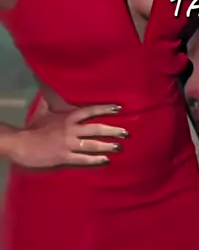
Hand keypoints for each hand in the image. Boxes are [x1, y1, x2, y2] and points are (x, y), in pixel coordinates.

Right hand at [10, 102, 127, 168]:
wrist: (21, 144)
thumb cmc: (33, 128)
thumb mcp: (45, 111)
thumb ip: (54, 102)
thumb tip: (53, 89)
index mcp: (68, 117)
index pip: (90, 111)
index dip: (105, 109)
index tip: (119, 108)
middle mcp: (71, 129)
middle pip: (97, 128)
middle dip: (113, 130)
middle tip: (126, 133)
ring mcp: (69, 144)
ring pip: (93, 144)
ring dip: (108, 146)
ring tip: (119, 147)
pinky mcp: (64, 157)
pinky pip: (84, 159)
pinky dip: (96, 160)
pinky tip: (106, 161)